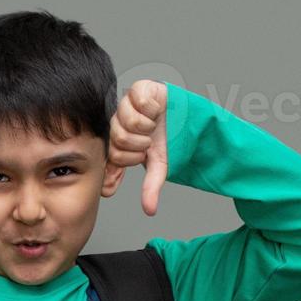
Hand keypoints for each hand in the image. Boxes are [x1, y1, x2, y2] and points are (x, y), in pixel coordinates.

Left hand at [109, 80, 168, 216]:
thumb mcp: (159, 164)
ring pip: (127, 120)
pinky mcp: (137, 89)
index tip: (143, 155)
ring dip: (147, 126)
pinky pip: (137, 100)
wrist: (186, 116)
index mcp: (117, 142)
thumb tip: (150, 211)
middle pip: (119, 139)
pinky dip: (151, 107)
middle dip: (141, 143)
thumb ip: (151, 186)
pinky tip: (155, 110)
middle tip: (150, 139)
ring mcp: (125, 105)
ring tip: (154, 124)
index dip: (130, 158)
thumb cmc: (168, 139)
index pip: (113, 156)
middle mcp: (117, 123)